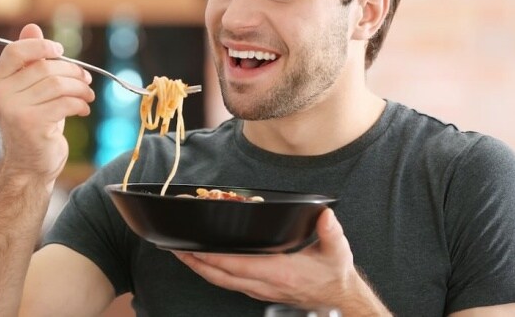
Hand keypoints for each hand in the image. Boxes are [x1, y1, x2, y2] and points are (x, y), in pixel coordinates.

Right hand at [0, 23, 94, 184]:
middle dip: (74, 71)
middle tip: (87, 80)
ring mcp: (13, 110)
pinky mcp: (30, 124)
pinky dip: (81, 104)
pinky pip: (65, 102)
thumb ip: (31, 60)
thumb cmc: (36, 123)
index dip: (42, 46)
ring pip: (58, 84)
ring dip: (81, 88)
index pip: (14, 51)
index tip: (61, 51)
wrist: (31, 165)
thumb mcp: (32, 90)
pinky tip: (83, 109)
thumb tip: (32, 27)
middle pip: (45, 68)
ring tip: (88, 96)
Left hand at [173, 209, 384, 312]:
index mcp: (280, 273)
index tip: (195, 247)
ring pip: (223, 283)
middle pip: (222, 276)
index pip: (239, 265)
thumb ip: (330, 231)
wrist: (338, 300)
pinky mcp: (260, 292)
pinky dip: (214, 274)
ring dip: (201, 270)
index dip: (214, 258)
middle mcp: (265, 284)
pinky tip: (206, 265)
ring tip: (183, 255)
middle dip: (196, 263)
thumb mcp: (337, 250)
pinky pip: (230, 284)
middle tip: (176, 250)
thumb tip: (325, 214)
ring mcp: (261, 291)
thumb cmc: (333, 274)